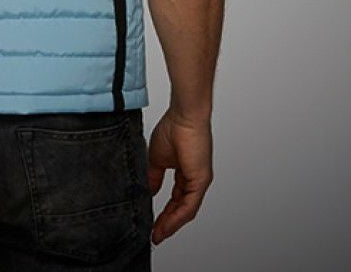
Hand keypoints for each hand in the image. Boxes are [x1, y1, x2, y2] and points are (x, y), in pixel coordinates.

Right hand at [146, 111, 213, 244]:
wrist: (184, 116)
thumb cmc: (174, 128)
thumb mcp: (157, 158)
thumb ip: (154, 177)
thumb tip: (149, 190)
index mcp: (184, 172)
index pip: (175, 199)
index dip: (164, 213)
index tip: (153, 224)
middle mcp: (194, 179)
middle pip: (181, 208)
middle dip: (167, 223)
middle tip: (155, 234)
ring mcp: (199, 181)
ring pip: (186, 210)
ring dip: (172, 224)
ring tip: (158, 233)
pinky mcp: (201, 180)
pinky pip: (189, 205)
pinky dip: (177, 217)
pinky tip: (167, 225)